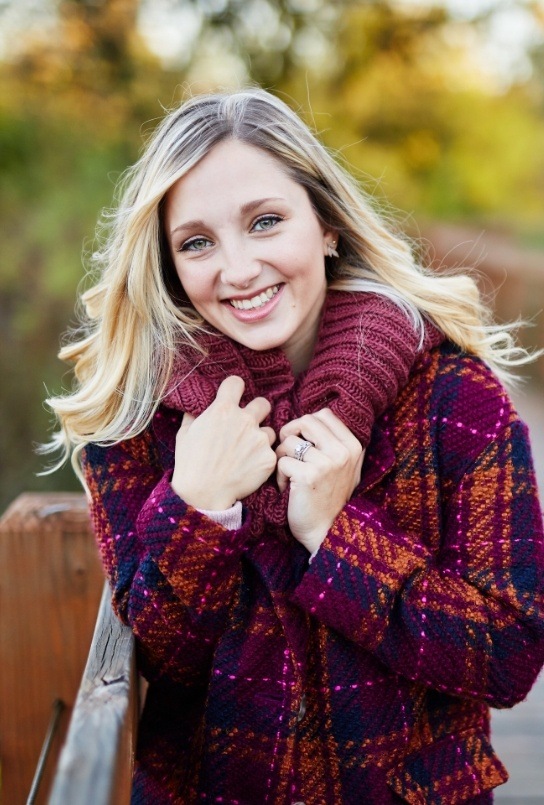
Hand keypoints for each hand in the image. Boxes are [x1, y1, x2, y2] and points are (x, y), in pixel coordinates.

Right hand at [171, 376, 275, 509]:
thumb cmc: (190, 463)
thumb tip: (195, 406)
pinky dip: (263, 459)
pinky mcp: (268, 458)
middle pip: (263, 403)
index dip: (234, 389)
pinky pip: (270, 453)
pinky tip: (250, 468)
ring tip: (247, 453)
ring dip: (261, 438)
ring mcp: (259, 439)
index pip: (236, 382)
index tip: (233, 396)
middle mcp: (245, 420)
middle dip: (257, 411)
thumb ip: (194, 415)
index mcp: (223, 409)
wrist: (203, 493)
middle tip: (248, 425)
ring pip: (269, 430)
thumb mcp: (184, 433)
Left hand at [276, 409, 363, 552]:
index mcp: (353, 445)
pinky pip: (282, 462)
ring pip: (289, 442)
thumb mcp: (344, 466)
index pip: (324, 414)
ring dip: (282, 458)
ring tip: (289, 475)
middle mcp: (343, 451)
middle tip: (287, 453)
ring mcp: (327, 463)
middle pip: (306, 421)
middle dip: (289, 434)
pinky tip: (287, 488)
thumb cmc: (330, 496)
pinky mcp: (309, 476)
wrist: (327, 531)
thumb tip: (313, 417)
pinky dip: (279, 476)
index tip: (301, 440)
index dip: (305, 424)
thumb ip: (335, 441)